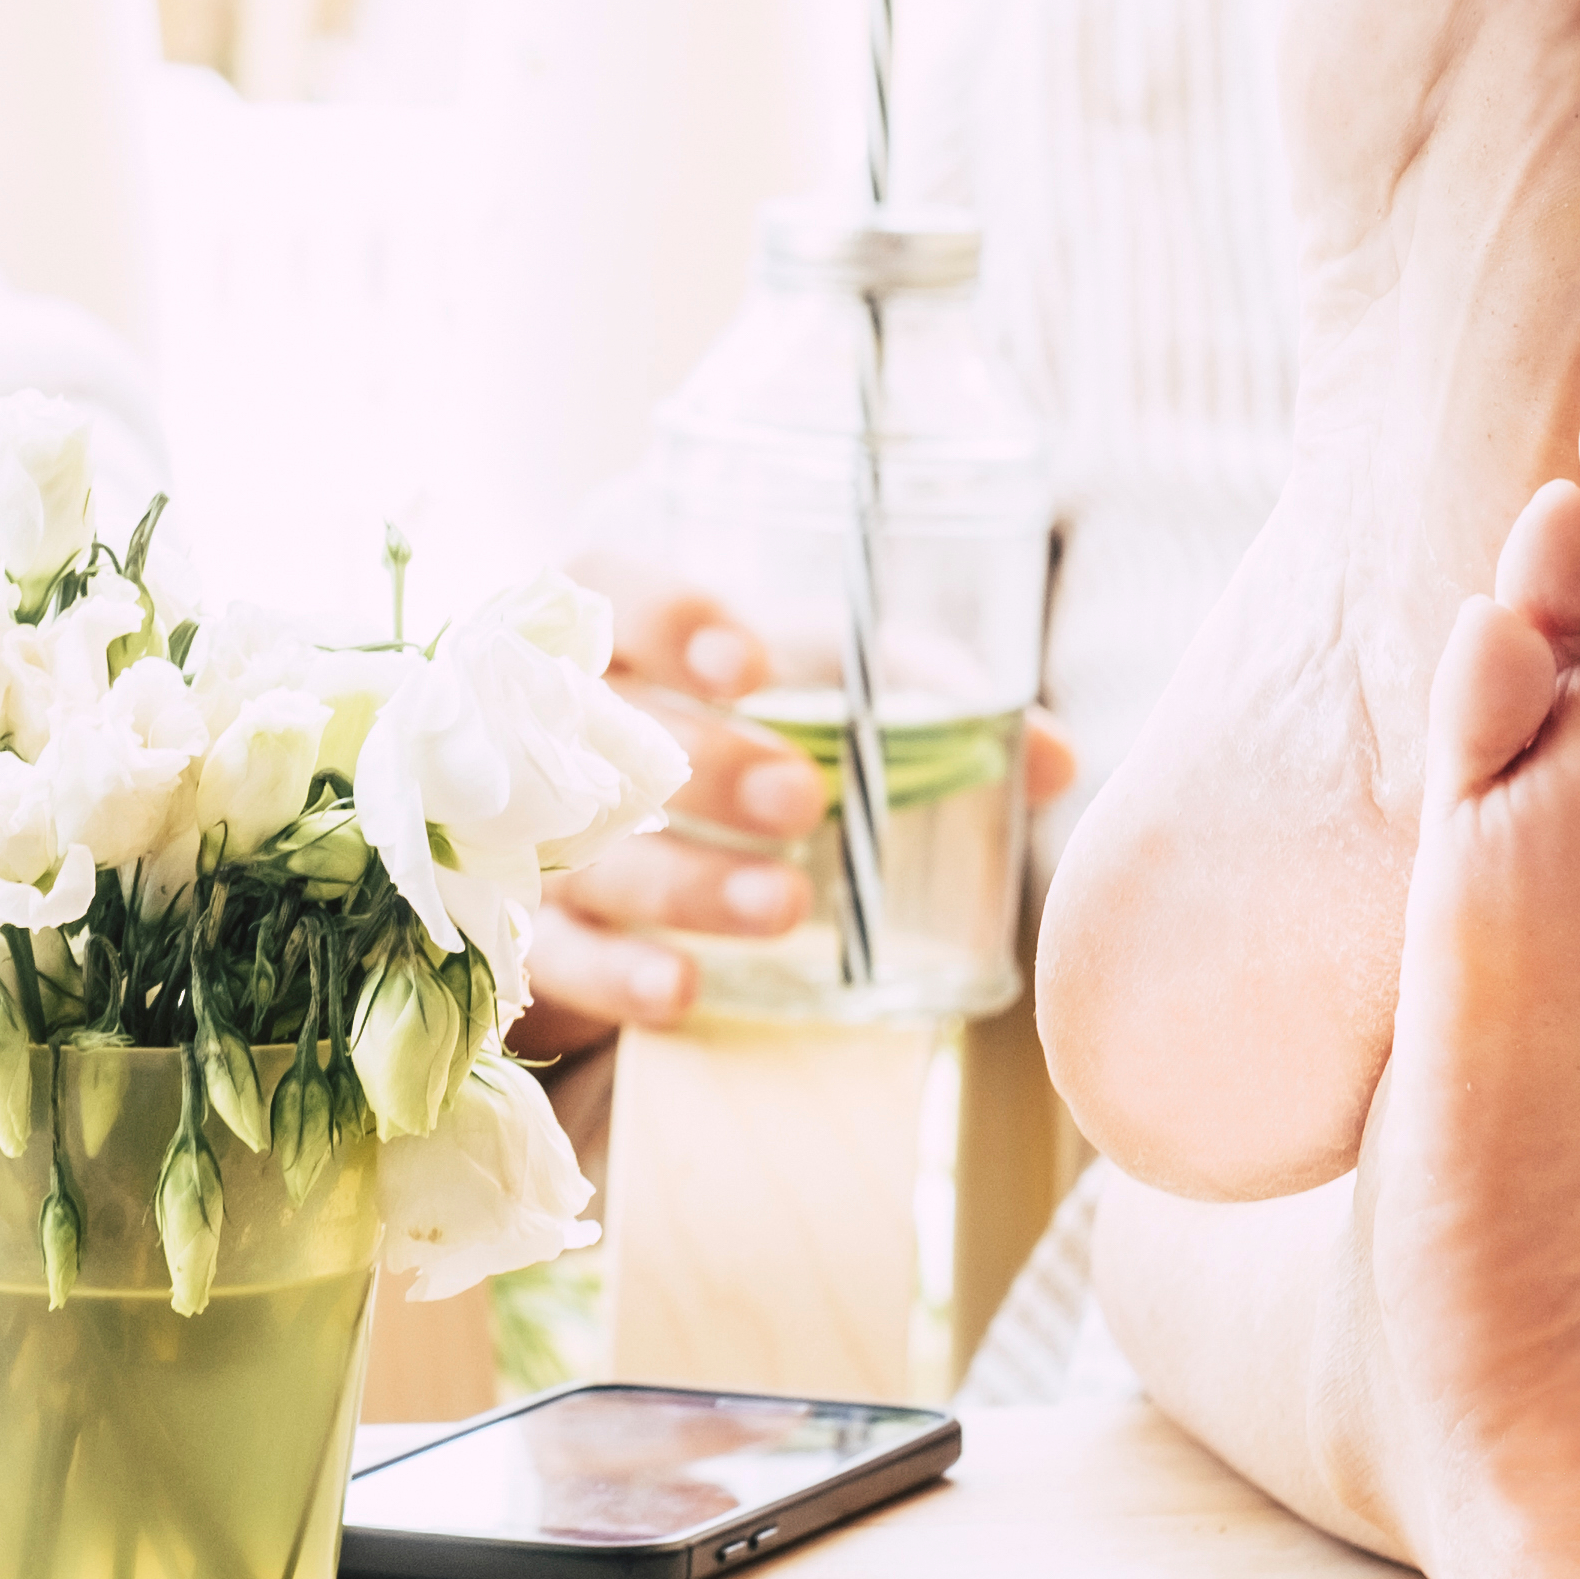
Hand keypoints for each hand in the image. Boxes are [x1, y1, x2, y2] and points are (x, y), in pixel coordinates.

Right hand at [513, 562, 1079, 1055]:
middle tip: (801, 802)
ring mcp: (526, 831)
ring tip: (785, 909)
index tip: (753, 667)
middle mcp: (548, 724)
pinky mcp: (534, 933)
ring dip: (688, 879)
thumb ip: (920, 708)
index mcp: (614, 634)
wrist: (613, 867)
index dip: (670, 621)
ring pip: (589, 847)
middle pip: (604, 727)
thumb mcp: (815, 701)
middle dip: (707, 763)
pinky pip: (561, 954)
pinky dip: (622, 972)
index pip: (610, 591)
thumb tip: (1054, 755)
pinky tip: (684, 988)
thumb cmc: (734, 742)